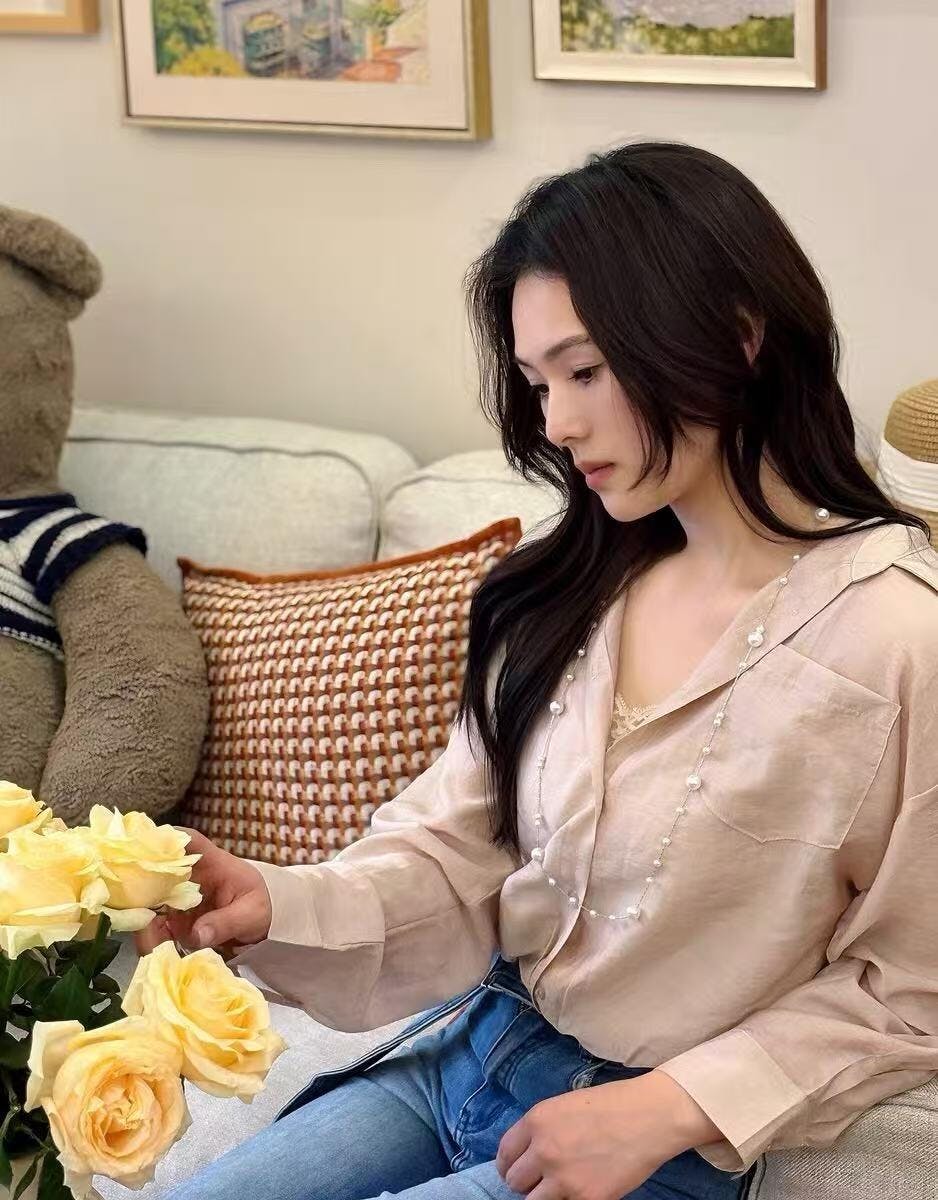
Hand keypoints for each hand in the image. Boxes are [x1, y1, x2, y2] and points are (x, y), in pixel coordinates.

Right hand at [135, 827, 271, 959]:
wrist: (264, 921)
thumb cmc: (260, 905)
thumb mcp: (251, 913)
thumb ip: (225, 922)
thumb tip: (196, 935)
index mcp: (212, 862)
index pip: (189, 840)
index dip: (166, 839)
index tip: (146, 846)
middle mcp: (188, 875)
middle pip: (155, 871)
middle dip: (140, 890)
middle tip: (143, 918)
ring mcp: (177, 896)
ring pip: (147, 902)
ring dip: (144, 922)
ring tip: (152, 945)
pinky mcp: (173, 919)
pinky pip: (153, 927)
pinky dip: (150, 940)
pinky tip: (155, 952)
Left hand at [495, 1070, 721, 1199]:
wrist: (649, 1117)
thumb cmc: (612, 1105)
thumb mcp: (565, 1105)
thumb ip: (543, 1129)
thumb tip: (529, 1153)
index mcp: (537, 1120)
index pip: (505, 1153)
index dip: (509, 1164)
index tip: (517, 1170)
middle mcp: (544, 1149)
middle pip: (514, 1181)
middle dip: (525, 1182)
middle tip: (540, 1180)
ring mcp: (563, 1178)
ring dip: (542, 1196)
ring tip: (559, 1188)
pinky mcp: (585, 1199)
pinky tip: (581, 1189)